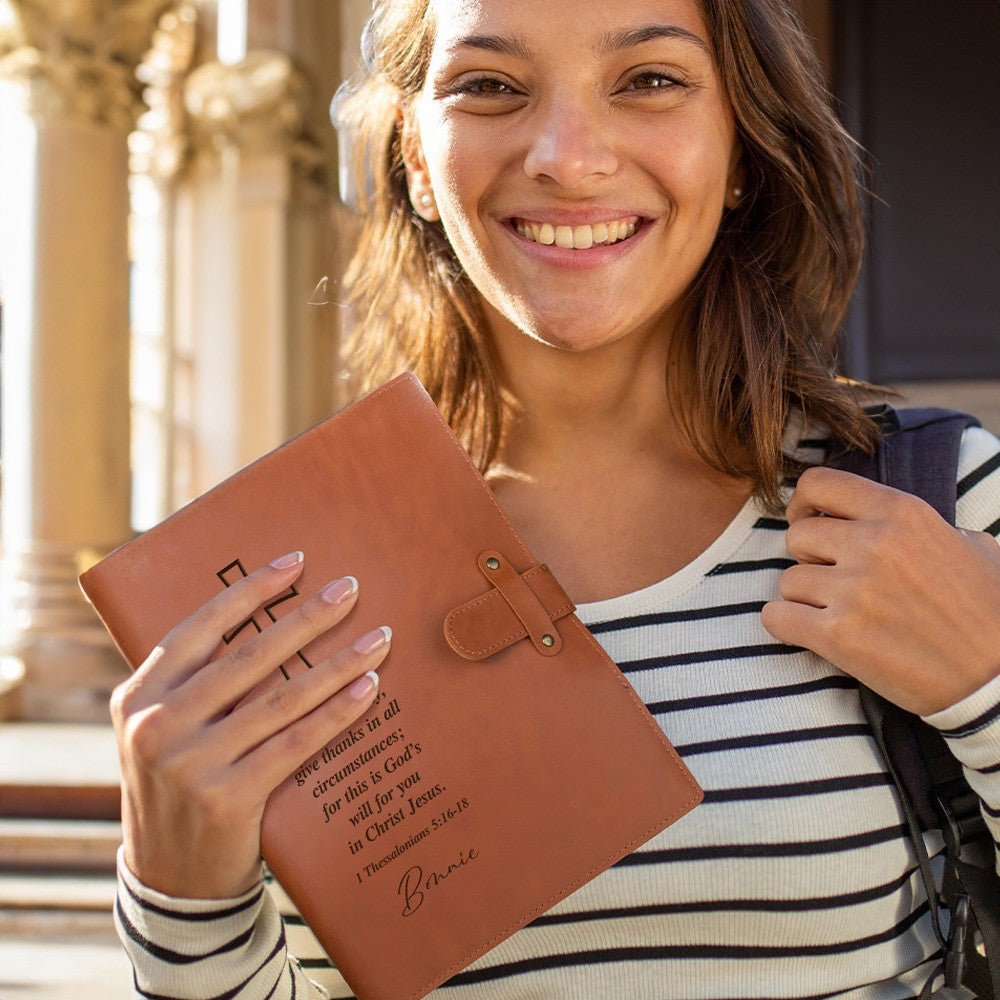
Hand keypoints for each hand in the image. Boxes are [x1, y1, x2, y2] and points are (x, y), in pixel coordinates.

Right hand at [111, 552, 389, 898]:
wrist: (172, 879)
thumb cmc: (180, 785)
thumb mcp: (163, 730)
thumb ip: (195, 683)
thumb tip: (274, 622)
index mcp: (138, 695)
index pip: (200, 627)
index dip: (250, 591)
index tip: (296, 563)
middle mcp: (156, 724)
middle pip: (248, 656)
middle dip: (307, 617)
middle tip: (351, 589)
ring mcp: (190, 763)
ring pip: (281, 698)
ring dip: (337, 663)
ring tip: (377, 639)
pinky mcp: (227, 797)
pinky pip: (296, 743)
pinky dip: (337, 713)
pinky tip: (369, 689)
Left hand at [760, 467, 999, 715]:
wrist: (999, 680)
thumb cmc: (988, 613)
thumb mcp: (968, 546)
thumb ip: (917, 526)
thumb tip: (880, 519)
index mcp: (902, 513)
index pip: (819, 484)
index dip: (803, 503)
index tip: (807, 520)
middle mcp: (874, 544)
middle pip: (797, 536)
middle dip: (810, 559)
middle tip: (837, 580)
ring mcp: (853, 590)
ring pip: (787, 580)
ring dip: (804, 598)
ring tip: (840, 613)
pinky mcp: (838, 636)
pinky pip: (776, 617)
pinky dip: (786, 626)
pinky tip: (812, 632)